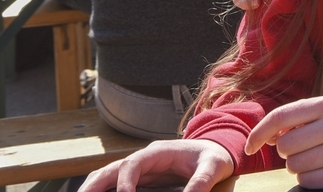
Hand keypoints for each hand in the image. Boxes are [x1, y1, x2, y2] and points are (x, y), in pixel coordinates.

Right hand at [80, 139, 233, 191]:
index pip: (133, 164)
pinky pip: (115, 183)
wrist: (216, 148)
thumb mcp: (213, 167)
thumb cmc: (214, 156)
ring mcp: (140, 168)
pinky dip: (102, 190)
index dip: (124, 180)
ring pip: (108, 175)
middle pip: (112, 168)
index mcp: (159, 152)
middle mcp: (144, 158)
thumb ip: (201, 182)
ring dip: (93, 188)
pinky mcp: (140, 178)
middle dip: (95, 185)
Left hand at [246, 96, 322, 189]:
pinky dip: (307, 179)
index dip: (259, 133)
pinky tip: (322, 170)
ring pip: (293, 165)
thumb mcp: (316, 114)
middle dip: (285, 151)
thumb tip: (261, 138)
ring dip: (297, 166)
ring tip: (313, 158)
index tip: (250, 147)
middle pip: (284, 145)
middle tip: (300, 148)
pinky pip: (306, 181)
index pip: (280, 116)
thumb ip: (288, 120)